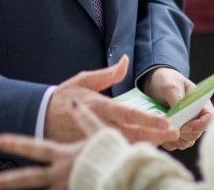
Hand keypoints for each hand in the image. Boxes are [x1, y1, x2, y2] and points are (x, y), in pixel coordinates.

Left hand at [0, 99, 106, 189]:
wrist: (124, 179)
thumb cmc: (113, 156)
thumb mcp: (100, 134)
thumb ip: (86, 120)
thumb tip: (75, 104)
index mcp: (64, 156)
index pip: (36, 148)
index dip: (17, 143)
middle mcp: (59, 174)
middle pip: (29, 179)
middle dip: (8, 181)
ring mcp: (65, 187)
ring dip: (18, 188)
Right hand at [44, 55, 177, 144]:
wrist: (38, 117)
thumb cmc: (63, 98)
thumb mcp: (84, 80)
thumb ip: (108, 74)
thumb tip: (125, 60)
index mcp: (99, 106)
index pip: (128, 114)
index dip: (148, 120)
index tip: (166, 123)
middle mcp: (99, 124)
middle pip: (132, 133)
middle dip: (155, 135)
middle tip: (175, 135)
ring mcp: (95, 139)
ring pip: (125, 145)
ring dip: (146, 144)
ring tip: (166, 143)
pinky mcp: (90, 149)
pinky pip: (113, 152)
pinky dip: (129, 152)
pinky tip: (143, 152)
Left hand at [141, 67, 213, 150]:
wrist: (154, 83)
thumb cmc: (167, 80)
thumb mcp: (171, 85)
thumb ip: (177, 99)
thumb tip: (179, 114)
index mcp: (202, 104)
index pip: (209, 118)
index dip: (199, 125)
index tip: (185, 127)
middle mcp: (197, 118)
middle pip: (197, 134)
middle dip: (184, 134)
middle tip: (171, 129)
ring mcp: (186, 127)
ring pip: (186, 141)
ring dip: (175, 139)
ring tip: (163, 130)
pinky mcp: (175, 133)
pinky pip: (174, 144)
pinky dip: (167, 141)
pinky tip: (159, 133)